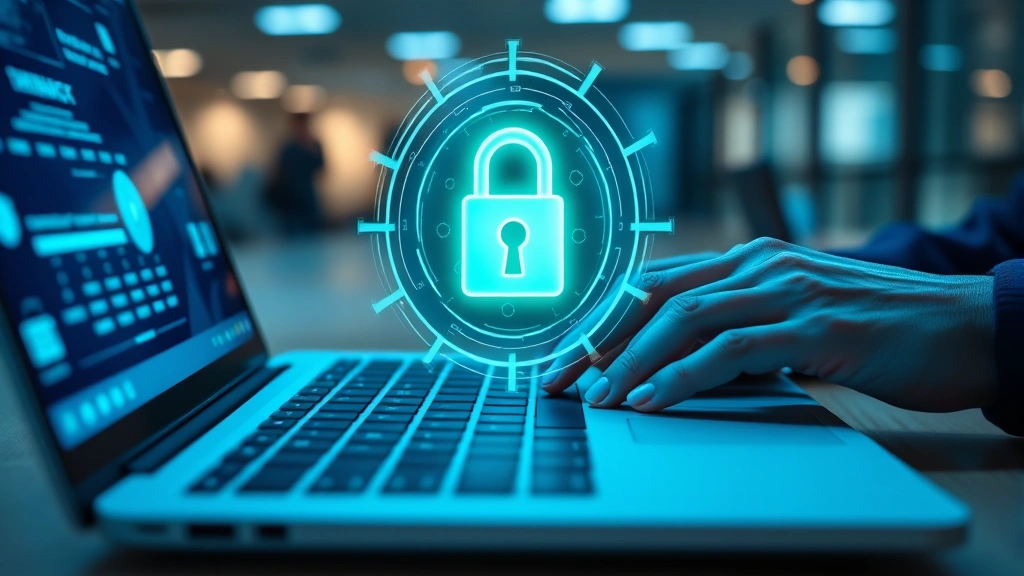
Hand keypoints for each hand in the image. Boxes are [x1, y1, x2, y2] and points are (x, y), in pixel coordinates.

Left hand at [543, 238, 996, 412]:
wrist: (965, 322)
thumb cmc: (873, 327)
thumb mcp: (792, 322)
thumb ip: (738, 332)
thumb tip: (675, 368)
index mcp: (748, 261)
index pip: (654, 284)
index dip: (600, 320)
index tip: (560, 356)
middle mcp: (759, 265)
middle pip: (654, 297)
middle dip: (595, 341)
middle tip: (554, 380)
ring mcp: (788, 290)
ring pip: (685, 319)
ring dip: (630, 362)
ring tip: (594, 399)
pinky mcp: (817, 324)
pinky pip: (733, 349)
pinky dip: (685, 375)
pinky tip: (653, 399)